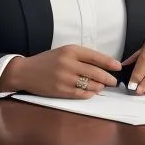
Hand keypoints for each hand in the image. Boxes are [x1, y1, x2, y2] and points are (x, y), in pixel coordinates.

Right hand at [0, 44, 120, 98]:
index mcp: (70, 50)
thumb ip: (81, 56)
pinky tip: (92, 92)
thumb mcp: (64, 52)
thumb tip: (101, 65)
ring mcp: (64, 78)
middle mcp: (68, 63)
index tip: (118, 66)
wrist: (25, 71)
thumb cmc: (47, 60)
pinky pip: (81, 94)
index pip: (95, 56)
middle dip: (108, 78)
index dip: (109, 62)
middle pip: (95, 72)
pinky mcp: (60, 90)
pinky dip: (89, 94)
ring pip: (90, 84)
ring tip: (102, 86)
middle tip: (114, 81)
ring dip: (99, 87)